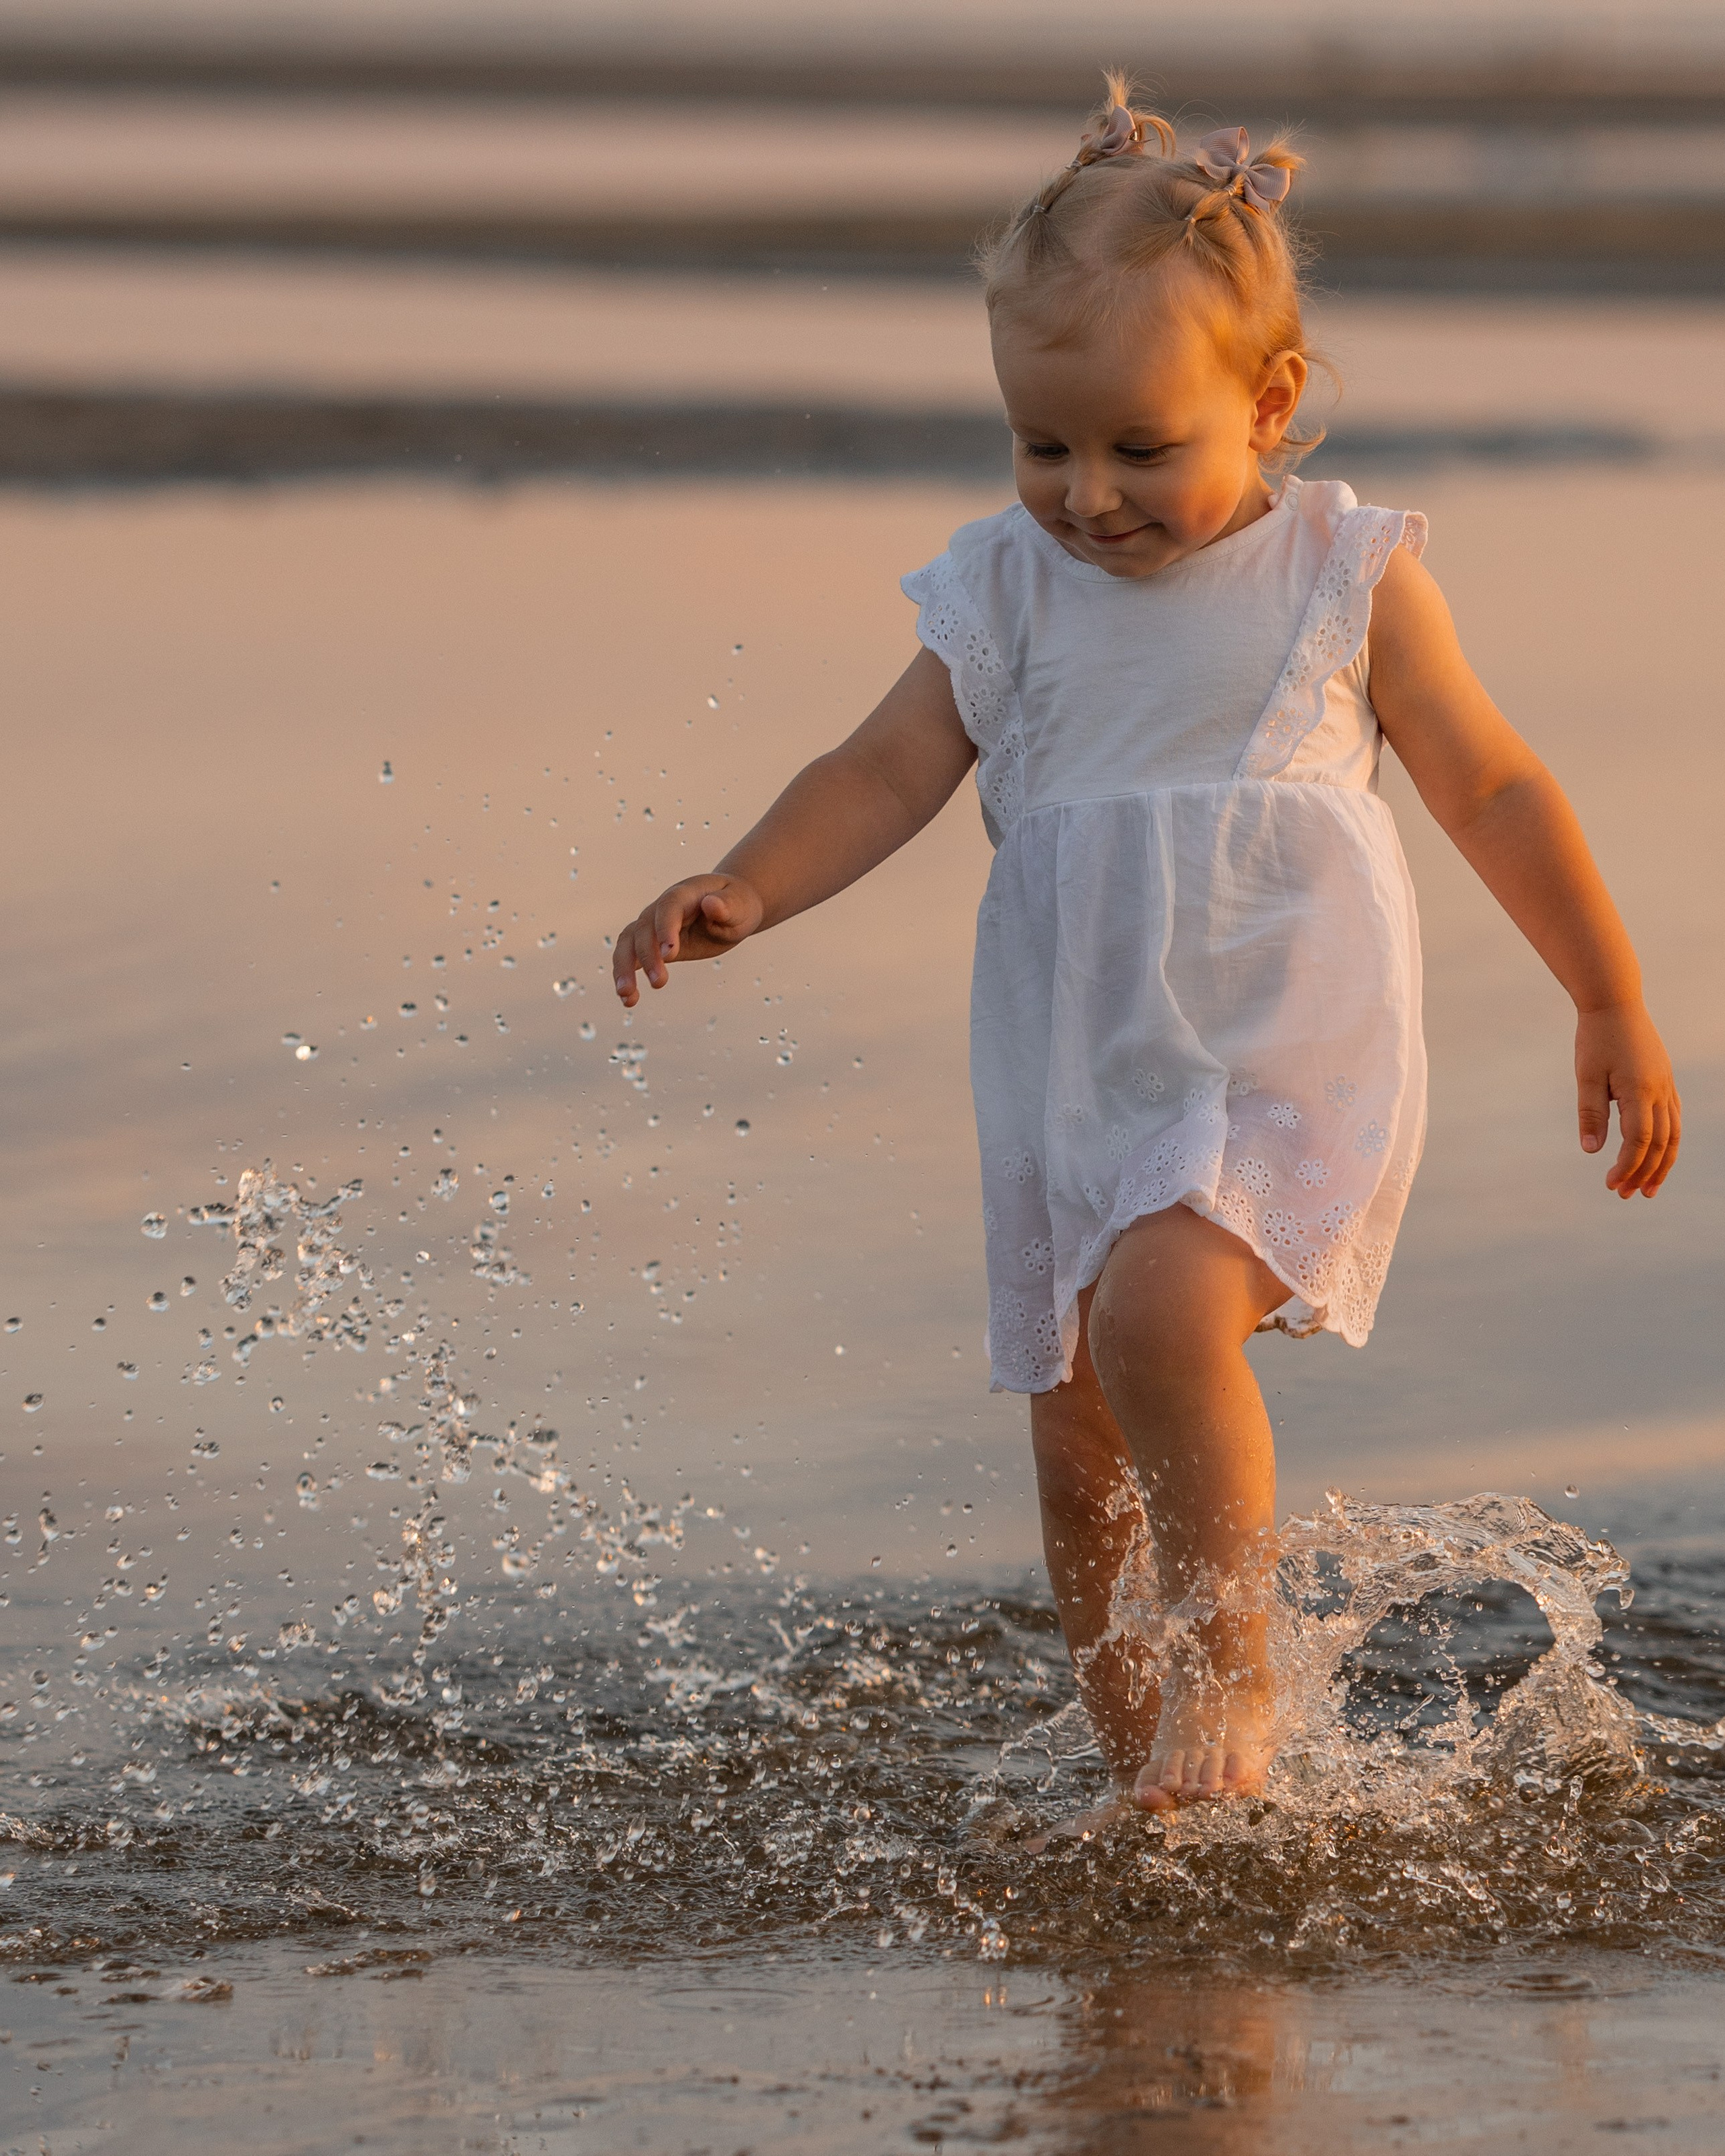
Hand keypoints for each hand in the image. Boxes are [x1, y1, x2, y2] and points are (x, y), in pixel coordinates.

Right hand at [612, 874, 763, 1006]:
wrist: (729, 907)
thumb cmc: (737, 905)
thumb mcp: (739, 906)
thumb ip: (726, 906)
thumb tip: (711, 904)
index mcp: (685, 894)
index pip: (669, 906)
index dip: (666, 928)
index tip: (670, 954)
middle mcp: (662, 907)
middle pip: (644, 927)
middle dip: (648, 955)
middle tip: (659, 983)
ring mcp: (653, 925)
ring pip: (629, 942)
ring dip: (624, 968)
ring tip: (628, 995)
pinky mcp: (652, 944)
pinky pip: (631, 957)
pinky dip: (625, 976)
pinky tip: (629, 1000)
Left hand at [1576, 1003, 1679, 1197]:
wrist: (1615, 1003)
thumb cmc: (1596, 1039)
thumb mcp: (1586, 1076)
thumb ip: (1591, 1113)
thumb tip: (1591, 1151)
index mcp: (1639, 1091)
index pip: (1638, 1141)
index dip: (1627, 1166)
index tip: (1610, 1184)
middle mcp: (1659, 1091)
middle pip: (1661, 1144)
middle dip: (1644, 1173)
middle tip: (1627, 1196)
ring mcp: (1667, 1086)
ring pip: (1673, 1135)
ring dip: (1662, 1164)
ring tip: (1649, 1188)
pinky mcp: (1666, 1081)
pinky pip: (1674, 1119)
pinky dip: (1668, 1142)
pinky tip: (1658, 1155)